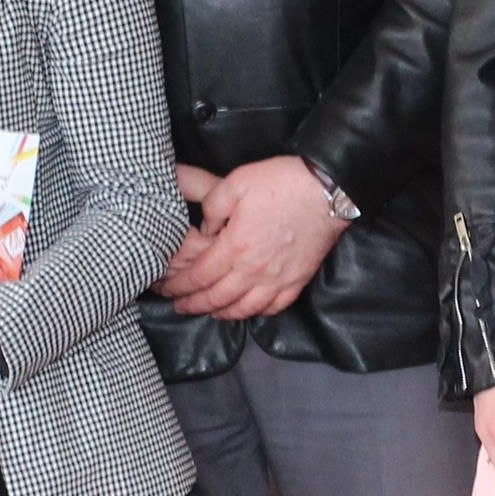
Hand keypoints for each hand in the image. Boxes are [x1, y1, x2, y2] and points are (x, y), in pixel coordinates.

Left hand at [168, 156, 349, 319]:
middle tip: (177, 306)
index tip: (166, 288)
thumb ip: (212, 207)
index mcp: (234, 247)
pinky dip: (254, 313)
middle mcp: (253, 271)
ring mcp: (277, 281)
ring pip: (242, 309)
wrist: (328, 191)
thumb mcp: (236, 183)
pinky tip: (245, 309)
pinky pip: (272, 308)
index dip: (178, 286)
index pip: (198, 277)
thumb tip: (204, 229)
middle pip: (216, 298)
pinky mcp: (297, 282)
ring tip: (207, 310)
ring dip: (220, 312)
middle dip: (192, 304)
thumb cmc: (282, 183)